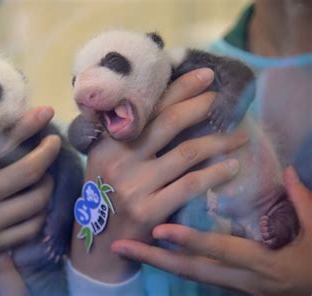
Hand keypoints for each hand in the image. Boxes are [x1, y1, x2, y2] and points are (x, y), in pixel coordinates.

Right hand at [0, 106, 57, 283]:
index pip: (1, 143)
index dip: (28, 124)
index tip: (46, 112)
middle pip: (28, 171)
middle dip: (48, 151)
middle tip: (53, 142)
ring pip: (36, 201)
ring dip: (47, 182)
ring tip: (45, 174)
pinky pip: (30, 228)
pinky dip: (39, 212)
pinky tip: (36, 202)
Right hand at [70, 68, 248, 282]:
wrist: (97, 243)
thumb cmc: (106, 196)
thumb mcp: (104, 161)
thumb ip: (123, 136)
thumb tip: (163, 104)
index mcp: (106, 141)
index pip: (147, 107)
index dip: (179, 88)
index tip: (205, 76)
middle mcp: (117, 159)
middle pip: (168, 122)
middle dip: (201, 105)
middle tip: (221, 98)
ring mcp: (133, 186)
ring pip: (186, 152)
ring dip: (218, 140)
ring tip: (238, 136)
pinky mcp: (148, 211)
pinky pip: (190, 186)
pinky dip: (215, 173)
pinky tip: (232, 167)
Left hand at [112, 166, 311, 295]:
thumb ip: (302, 202)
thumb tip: (289, 170)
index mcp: (262, 265)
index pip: (220, 250)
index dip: (190, 241)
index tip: (159, 229)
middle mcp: (240, 280)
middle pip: (190, 270)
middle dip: (154, 259)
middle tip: (121, 246)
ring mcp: (233, 287)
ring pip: (188, 275)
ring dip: (157, 262)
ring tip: (127, 249)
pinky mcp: (231, 288)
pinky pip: (196, 275)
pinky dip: (173, 264)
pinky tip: (154, 253)